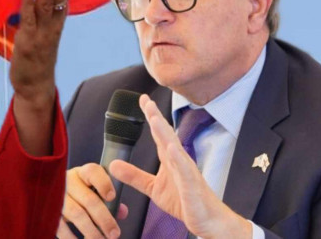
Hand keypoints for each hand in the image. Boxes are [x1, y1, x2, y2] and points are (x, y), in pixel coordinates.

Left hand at [9, 0, 75, 154]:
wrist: (35, 85)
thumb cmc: (38, 55)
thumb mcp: (45, 29)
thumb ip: (45, 11)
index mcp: (57, 19)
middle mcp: (53, 24)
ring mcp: (42, 32)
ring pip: (47, 4)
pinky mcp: (29, 41)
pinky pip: (29, 19)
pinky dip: (28, 3)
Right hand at [57, 163, 127, 238]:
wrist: (52, 194)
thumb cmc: (80, 193)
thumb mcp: (93, 190)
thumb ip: (109, 200)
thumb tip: (122, 212)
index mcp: (82, 173)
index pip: (92, 172)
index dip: (104, 183)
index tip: (112, 197)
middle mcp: (68, 182)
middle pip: (89, 199)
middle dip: (104, 219)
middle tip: (114, 234)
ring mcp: (57, 196)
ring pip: (76, 214)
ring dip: (91, 231)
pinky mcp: (49, 211)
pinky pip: (61, 226)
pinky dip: (72, 237)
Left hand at [109, 94, 250, 238]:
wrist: (206, 220)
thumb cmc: (184, 201)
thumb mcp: (152, 188)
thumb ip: (134, 176)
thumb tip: (113, 165)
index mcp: (170, 159)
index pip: (159, 134)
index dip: (151, 116)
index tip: (142, 99)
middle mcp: (179, 161)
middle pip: (167, 135)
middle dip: (157, 118)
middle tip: (147, 101)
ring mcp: (187, 172)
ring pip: (176, 149)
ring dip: (166, 134)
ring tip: (155, 119)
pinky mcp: (192, 187)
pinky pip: (186, 172)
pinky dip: (179, 161)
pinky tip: (172, 150)